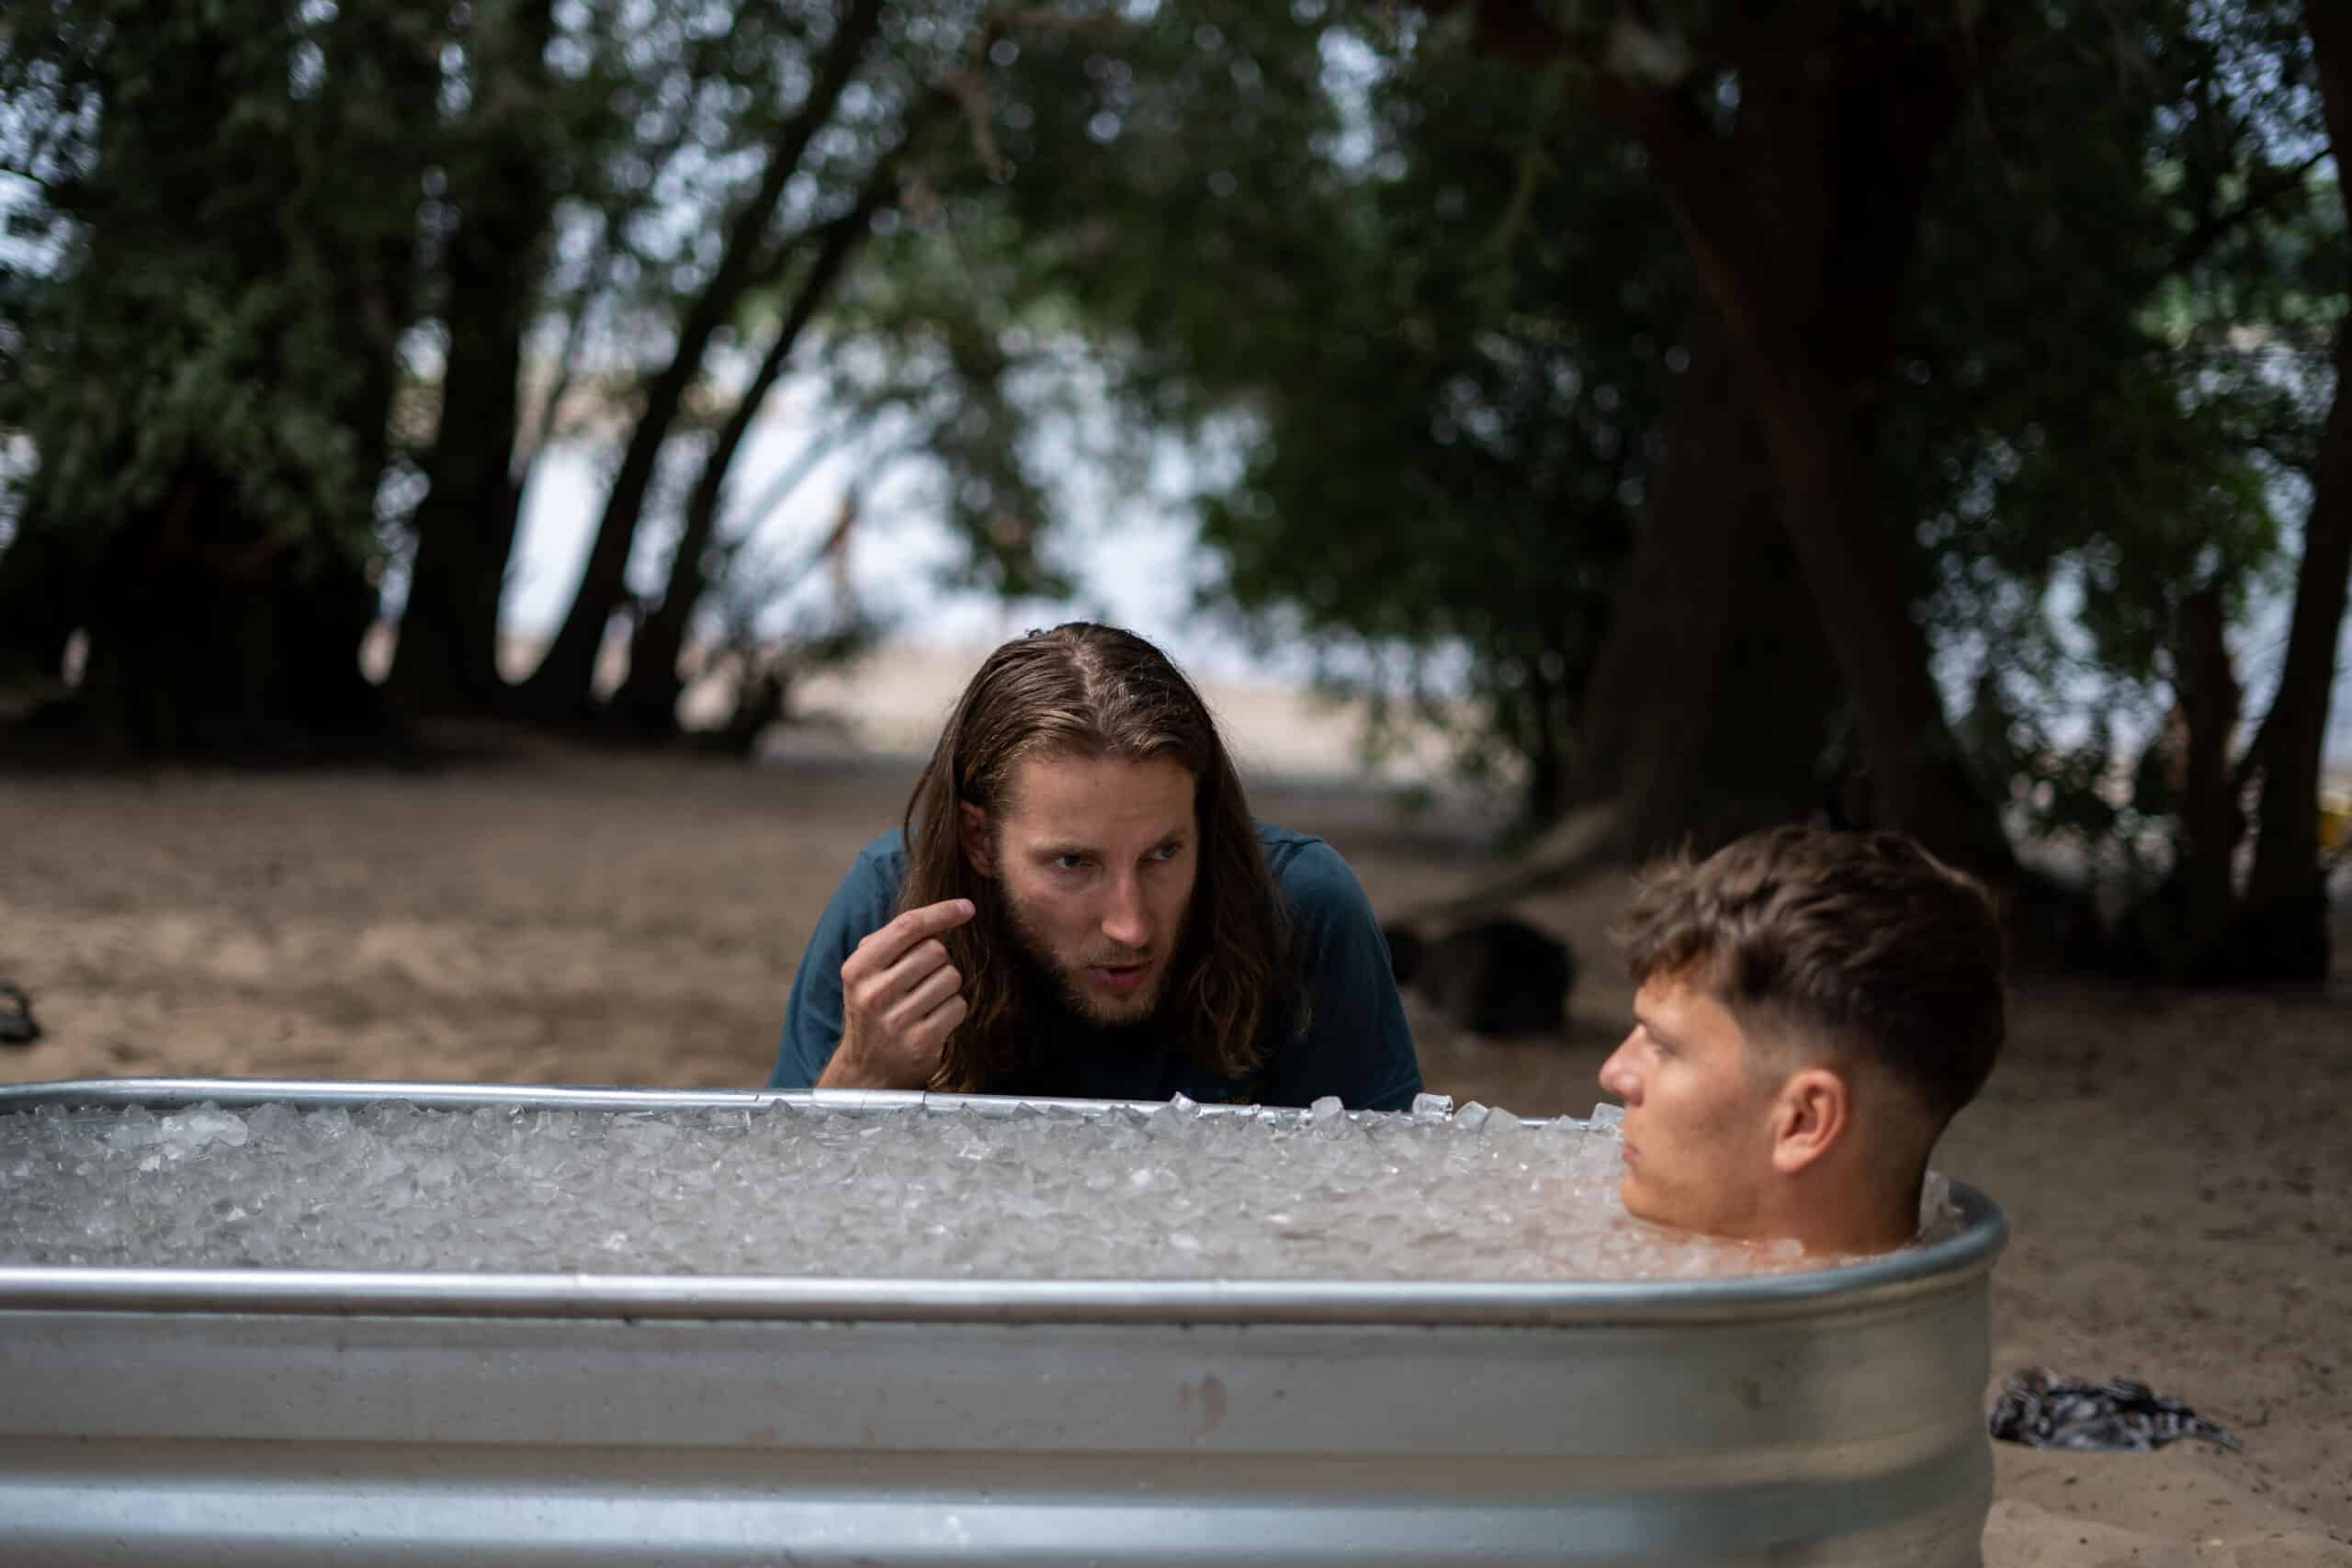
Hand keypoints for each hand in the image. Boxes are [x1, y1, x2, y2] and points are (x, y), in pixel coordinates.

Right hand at [817, 899, 976, 1089]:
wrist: (867, 1069)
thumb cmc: (874, 1008)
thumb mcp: (867, 972)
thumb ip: (894, 940)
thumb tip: (950, 911)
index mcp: (858, 969)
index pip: (907, 927)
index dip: (941, 912)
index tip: (967, 907)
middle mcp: (874, 993)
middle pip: (935, 951)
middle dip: (938, 960)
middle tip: (922, 978)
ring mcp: (897, 1020)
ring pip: (951, 977)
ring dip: (947, 986)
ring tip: (925, 1001)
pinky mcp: (921, 1042)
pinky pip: (958, 1006)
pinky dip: (953, 1009)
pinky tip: (933, 1019)